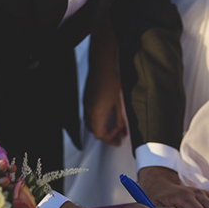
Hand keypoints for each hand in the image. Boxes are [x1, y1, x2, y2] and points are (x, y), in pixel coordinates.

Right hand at [84, 17, 126, 144]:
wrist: (101, 67)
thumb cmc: (111, 81)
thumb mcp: (119, 104)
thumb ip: (120, 120)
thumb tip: (122, 131)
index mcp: (97, 114)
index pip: (101, 135)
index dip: (111, 140)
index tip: (119, 140)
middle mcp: (89, 111)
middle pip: (95, 131)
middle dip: (107, 135)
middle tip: (118, 134)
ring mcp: (86, 106)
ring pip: (91, 124)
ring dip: (102, 127)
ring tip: (114, 125)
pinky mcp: (86, 100)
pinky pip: (90, 115)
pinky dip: (98, 120)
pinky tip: (107, 115)